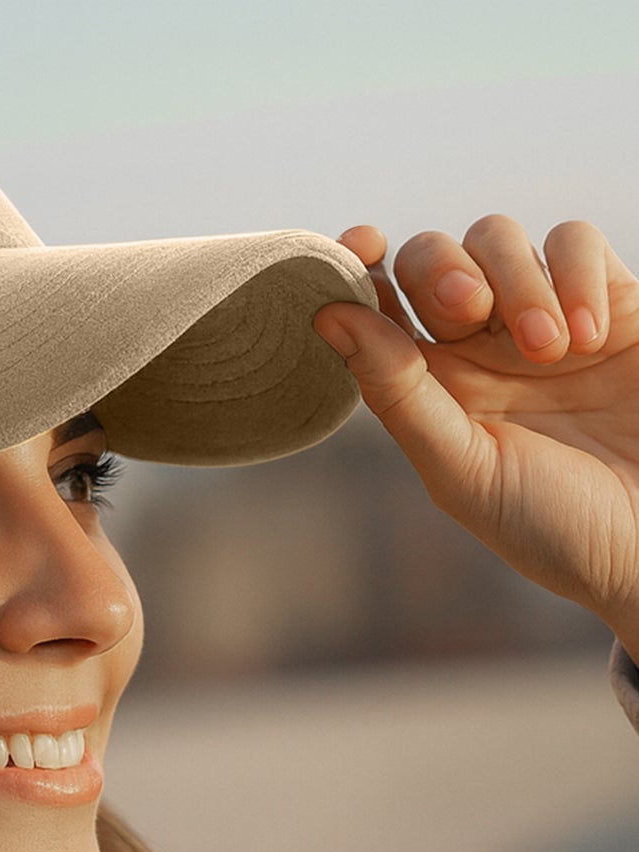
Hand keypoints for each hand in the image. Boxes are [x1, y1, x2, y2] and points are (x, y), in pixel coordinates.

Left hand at [313, 216, 638, 655]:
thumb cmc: (552, 525)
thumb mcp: (462, 468)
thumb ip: (398, 394)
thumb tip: (328, 316)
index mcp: (425, 388)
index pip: (372, 308)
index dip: (354, 266)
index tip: (356, 248)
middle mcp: (473, 348)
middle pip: (429, 258)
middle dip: (438, 268)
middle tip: (466, 309)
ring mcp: (538, 320)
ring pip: (497, 239)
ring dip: (515, 280)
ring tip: (552, 352)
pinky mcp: (610, 302)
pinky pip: (574, 241)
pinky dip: (576, 273)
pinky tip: (591, 336)